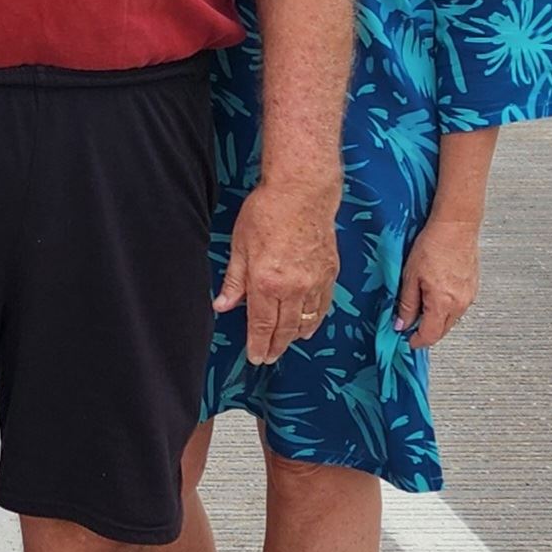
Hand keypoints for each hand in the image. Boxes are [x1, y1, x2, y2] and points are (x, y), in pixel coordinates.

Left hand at [216, 177, 338, 365]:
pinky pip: (323, 306)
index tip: (256, 357)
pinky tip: (308, 325)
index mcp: (267, 283)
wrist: (302, 193)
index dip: (258, 344)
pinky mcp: (330, 273)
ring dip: (295, 335)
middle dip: (276, 347)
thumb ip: (234, 282)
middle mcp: (294, 288)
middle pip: (285, 328)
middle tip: (269, 358)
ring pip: (306, 320)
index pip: (262, 325)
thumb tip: (222, 306)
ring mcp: (315, 282)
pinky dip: (315, 319)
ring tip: (286, 344)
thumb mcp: (240, 247)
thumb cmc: (267, 213)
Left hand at [396, 217, 480, 348]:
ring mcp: (469, 296)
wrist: (456, 226)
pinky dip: (445, 308)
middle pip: (442, 330)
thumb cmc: (433, 245)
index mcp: (443, 303)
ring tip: (419, 308)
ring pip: (451, 319)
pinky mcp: (473, 288)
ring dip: (436, 320)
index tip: (405, 340)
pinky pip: (458, 307)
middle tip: (408, 326)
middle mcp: (460, 303)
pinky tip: (434, 297)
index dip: (416, 341)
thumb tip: (401, 324)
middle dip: (425, 332)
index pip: (430, 335)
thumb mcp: (410, 276)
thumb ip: (406, 304)